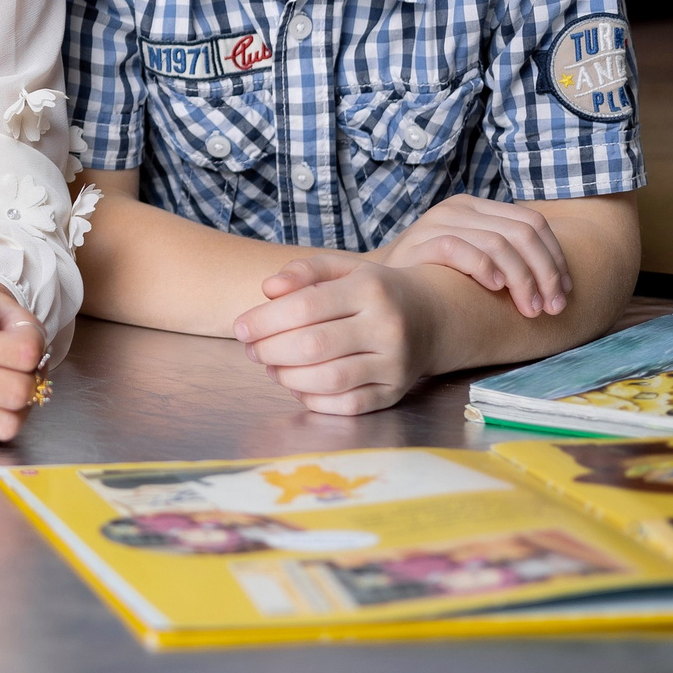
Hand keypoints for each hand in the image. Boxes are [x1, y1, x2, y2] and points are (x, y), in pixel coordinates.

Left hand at [233, 253, 440, 415]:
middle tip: (252, 349)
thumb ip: (304, 270)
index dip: (264, 321)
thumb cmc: (374, 290)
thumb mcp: (343, 267)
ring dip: (287, 376)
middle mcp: (387, 327)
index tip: (240, 328)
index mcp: (370, 289)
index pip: (304, 307)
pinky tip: (297, 385)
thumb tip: (268, 289)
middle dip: (270, 350)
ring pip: (328, 379)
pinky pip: (348, 404)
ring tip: (271, 366)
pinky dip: (314, 399)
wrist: (432, 316)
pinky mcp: (395, 392)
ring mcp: (394, 364)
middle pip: (312, 346)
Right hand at [379, 194, 570, 317]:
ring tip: (529, 308)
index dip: (556, 259)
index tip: (564, 294)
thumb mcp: (476, 258)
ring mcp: (438, 223)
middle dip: (546, 274)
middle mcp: (460, 209)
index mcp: (478, 207)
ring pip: (499, 243)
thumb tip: (561, 282)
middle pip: (523, 234)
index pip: (533, 222)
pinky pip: (461, 249)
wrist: (382, 284)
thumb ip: (508, 257)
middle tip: (552, 308)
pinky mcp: (420, 242)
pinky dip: (484, 268)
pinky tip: (495, 288)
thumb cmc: (437, 278)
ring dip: (522, 280)